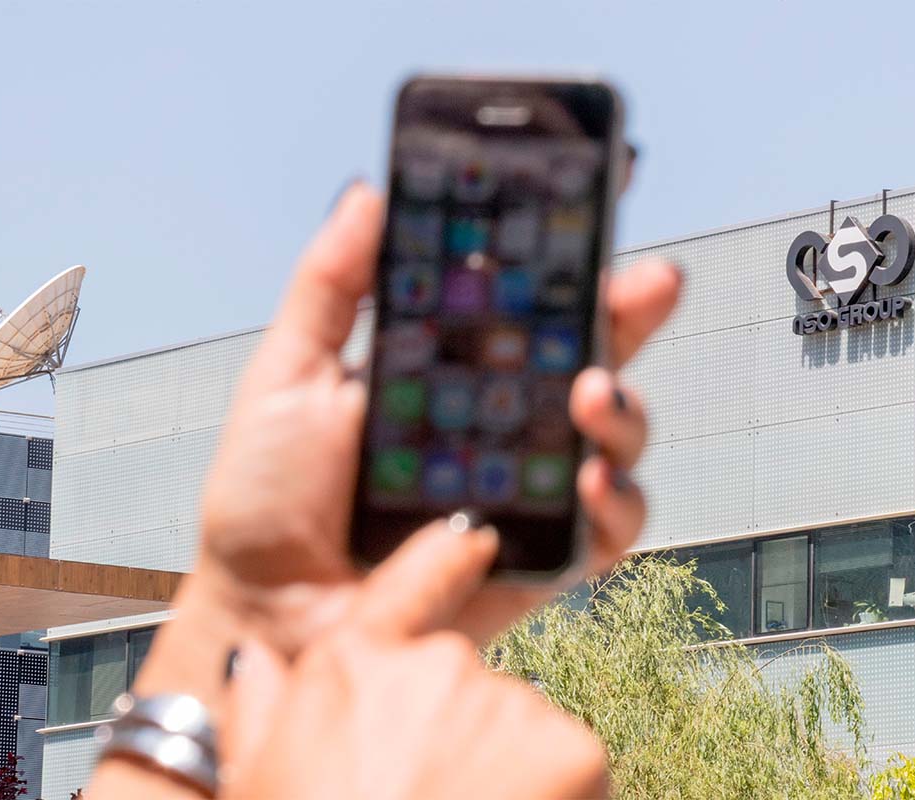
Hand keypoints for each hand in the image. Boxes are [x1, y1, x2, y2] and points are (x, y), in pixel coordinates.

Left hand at [189, 182, 680, 652]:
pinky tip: (589, 482)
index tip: (600, 193)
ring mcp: (526, 488)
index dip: (567, 253)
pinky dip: (616, 501)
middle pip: (589, 356)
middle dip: (630, 313)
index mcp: (447, 371)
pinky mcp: (541, 557)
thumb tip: (367, 191)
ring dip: (626, 407)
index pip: (523, 301)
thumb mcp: (287, 375)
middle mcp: (499, 423)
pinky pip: (608, 527)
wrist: (267, 614)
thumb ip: (332, 286)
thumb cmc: (266, 501)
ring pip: (615, 435)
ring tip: (595, 395)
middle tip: (648, 283)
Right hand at [221, 520, 608, 799]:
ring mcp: (506, 699)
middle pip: (459, 681)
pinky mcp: (570, 747)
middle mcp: (434, 663)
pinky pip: (567, 762)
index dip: (442, 559)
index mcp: (352, 665)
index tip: (475, 539)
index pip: (405, 587)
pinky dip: (555, 793)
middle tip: (429, 794)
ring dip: (502, 766)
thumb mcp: (257, 782)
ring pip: (514, 724)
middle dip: (454, 730)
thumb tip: (253, 662)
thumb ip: (258, 710)